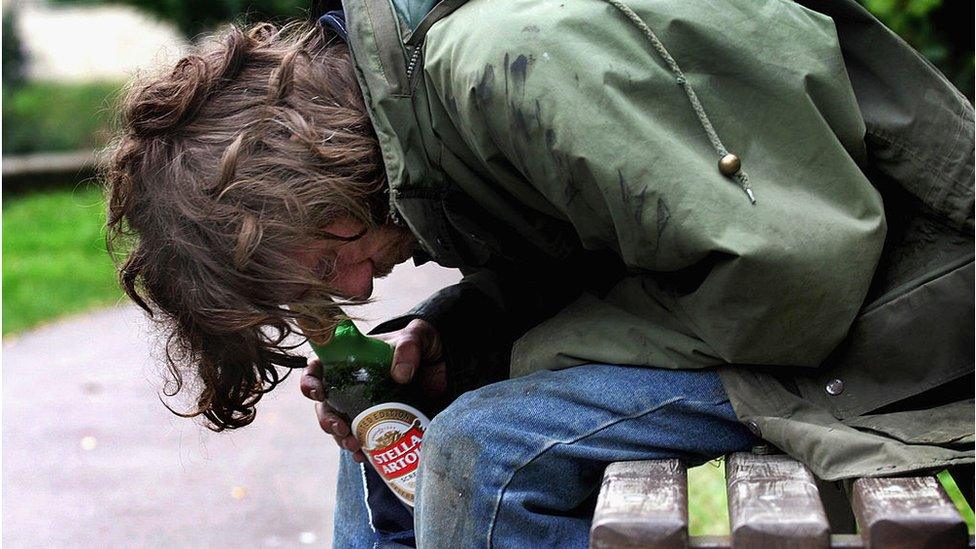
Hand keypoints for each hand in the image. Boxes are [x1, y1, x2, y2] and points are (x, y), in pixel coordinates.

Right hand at [300, 318, 446, 461]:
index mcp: (351, 360)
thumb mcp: (418, 336)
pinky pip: (364, 441)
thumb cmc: (424, 344)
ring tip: (354, 446)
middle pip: (325, 404)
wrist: (446, 366)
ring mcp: (366, 406)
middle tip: (341, 428)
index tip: (317, 393)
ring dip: (341, 439)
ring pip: (341, 426)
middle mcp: (352, 385)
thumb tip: (400, 374)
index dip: (310, 381)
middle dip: (326, 419)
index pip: (319, 369)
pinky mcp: (382, 423)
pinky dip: (361, 451)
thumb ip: (409, 346)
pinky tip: (365, 457)